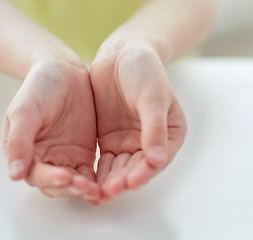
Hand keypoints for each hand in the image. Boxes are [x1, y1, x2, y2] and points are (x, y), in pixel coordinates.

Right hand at [2, 57, 99, 201]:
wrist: (64, 72)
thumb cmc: (39, 88)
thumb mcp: (24, 111)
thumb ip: (19, 141)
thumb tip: (14, 175)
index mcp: (24, 151)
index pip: (35, 174)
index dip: (49, 179)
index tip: (65, 177)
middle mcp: (43, 159)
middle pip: (55, 185)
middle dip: (69, 188)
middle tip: (84, 187)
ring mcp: (64, 159)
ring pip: (72, 183)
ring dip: (83, 189)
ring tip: (96, 190)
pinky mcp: (82, 156)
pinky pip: (88, 174)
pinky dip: (95, 182)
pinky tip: (104, 186)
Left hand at [90, 43, 186, 201]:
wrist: (121, 54)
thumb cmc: (144, 70)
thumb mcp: (152, 96)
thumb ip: (154, 127)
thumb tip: (157, 159)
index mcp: (170, 134)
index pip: (157, 160)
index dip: (143, 173)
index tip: (129, 183)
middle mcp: (150, 142)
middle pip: (136, 168)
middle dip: (123, 182)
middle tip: (108, 193)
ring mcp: (128, 142)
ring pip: (119, 168)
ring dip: (110, 181)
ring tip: (96, 194)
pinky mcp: (110, 140)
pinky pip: (104, 161)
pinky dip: (98, 172)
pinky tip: (87, 182)